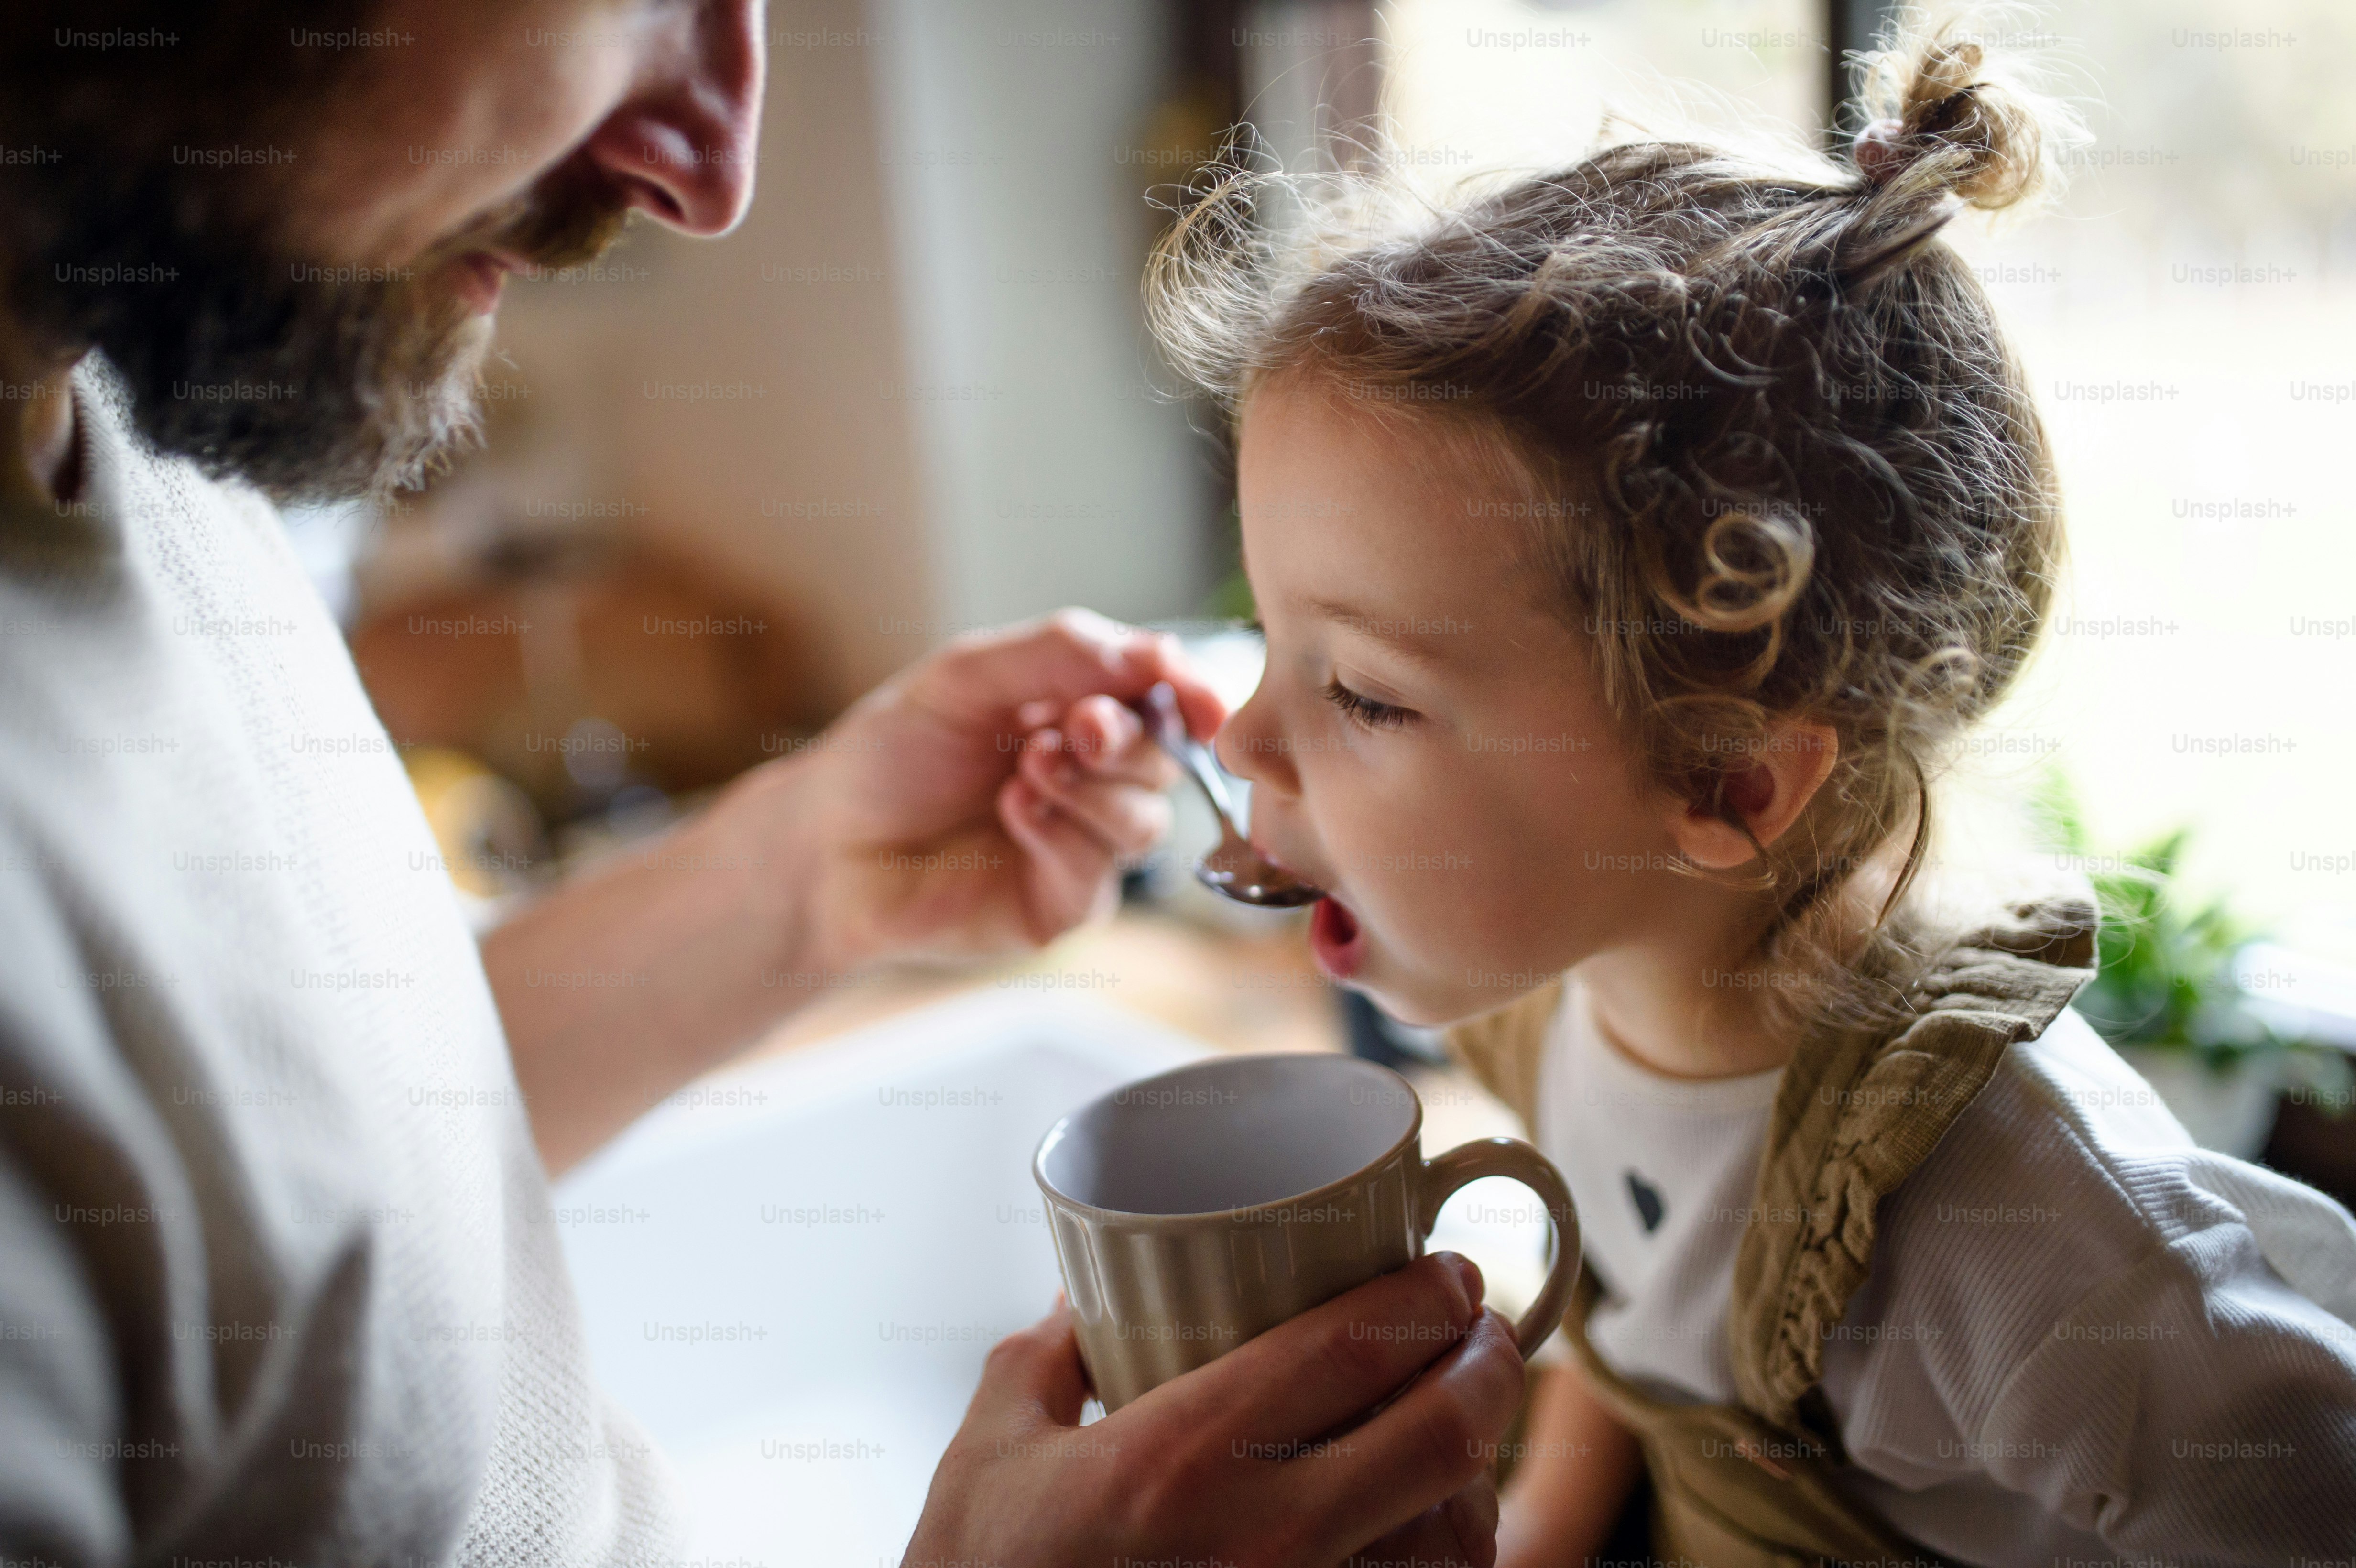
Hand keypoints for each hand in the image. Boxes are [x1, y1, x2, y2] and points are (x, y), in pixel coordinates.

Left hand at [789, 608, 1225, 970]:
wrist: (827, 845)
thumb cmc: (890, 756)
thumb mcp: (966, 677)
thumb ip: (1060, 653)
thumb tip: (1159, 653)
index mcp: (1074, 709)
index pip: (1159, 696)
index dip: (1189, 692)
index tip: (1194, 696)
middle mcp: (1089, 776)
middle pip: (1165, 757)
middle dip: (1129, 738)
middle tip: (1078, 728)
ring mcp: (1081, 843)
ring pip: (1147, 818)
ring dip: (1094, 788)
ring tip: (1027, 770)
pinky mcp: (1064, 903)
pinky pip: (1100, 869)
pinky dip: (1061, 832)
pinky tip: (1011, 814)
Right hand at [903, 1253, 1524, 1567]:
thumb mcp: (984, 1465)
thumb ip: (1038, 1361)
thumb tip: (1078, 1294)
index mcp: (1176, 1464)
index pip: (1351, 1348)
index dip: (1425, 1297)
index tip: (1446, 1273)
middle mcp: (1262, 1545)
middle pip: (1438, 1434)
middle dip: (1488, 1365)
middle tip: (1484, 1329)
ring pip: (1456, 1532)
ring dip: (1481, 1464)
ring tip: (1468, 1419)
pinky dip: (1454, 1551)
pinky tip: (1442, 1519)